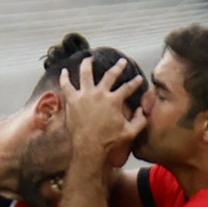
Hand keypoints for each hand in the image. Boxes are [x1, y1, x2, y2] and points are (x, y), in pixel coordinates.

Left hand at [57, 56, 147, 173]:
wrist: (89, 148)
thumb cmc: (109, 141)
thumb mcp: (130, 132)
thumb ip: (140, 120)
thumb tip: (143, 110)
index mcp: (114, 100)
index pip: (128, 87)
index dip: (135, 82)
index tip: (139, 78)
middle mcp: (99, 94)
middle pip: (110, 75)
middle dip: (118, 67)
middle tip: (121, 62)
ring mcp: (84, 95)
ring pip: (86, 73)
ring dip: (88, 64)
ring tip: (90, 58)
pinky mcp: (72, 100)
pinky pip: (66, 85)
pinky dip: (65, 77)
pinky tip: (64, 70)